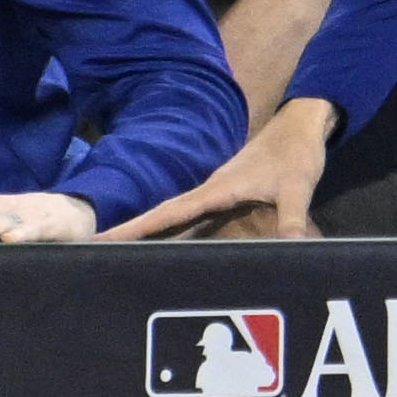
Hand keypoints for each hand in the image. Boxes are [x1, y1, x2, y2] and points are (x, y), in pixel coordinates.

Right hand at [108, 102, 337, 241]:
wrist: (302, 128)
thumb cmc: (295, 153)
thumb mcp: (297, 187)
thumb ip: (293, 218)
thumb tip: (292, 248)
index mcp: (216, 191)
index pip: (167, 214)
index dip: (134, 228)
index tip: (98, 239)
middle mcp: (209, 196)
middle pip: (163, 221)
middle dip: (130, 238)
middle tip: (94, 260)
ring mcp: (217, 201)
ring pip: (179, 225)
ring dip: (154, 241)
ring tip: (124, 267)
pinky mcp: (229, 204)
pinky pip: (200, 225)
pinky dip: (183, 240)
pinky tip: (175, 258)